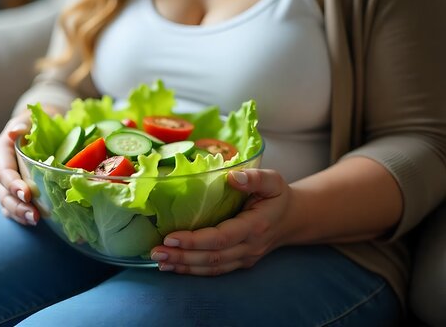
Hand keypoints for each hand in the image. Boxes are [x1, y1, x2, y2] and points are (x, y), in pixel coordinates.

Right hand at [0, 110, 37, 225]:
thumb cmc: (37, 120)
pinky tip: (32, 222)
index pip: (4, 171)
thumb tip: (15, 132)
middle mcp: (2, 168)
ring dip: (19, 213)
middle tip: (34, 215)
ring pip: (7, 202)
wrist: (42, 125)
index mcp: (2, 151)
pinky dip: (20, 216)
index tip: (26, 193)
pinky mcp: (17, 190)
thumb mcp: (31, 117)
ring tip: (34, 221)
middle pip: (3, 192)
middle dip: (17, 205)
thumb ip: (24, 124)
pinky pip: (13, 206)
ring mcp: (8, 182)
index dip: (13, 184)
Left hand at [150, 168, 292, 275]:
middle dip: (182, 256)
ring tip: (159, 260)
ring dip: (183, 266)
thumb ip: (255, 177)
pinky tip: (172, 266)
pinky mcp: (238, 264)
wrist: (292, 220)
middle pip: (212, 257)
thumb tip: (232, 177)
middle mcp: (249, 247)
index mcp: (255, 226)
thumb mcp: (273, 180)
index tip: (170, 236)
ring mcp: (244, 259)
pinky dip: (191, 271)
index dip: (195, 240)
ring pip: (211, 268)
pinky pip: (214, 271)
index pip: (222, 237)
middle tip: (156, 251)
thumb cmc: (278, 196)